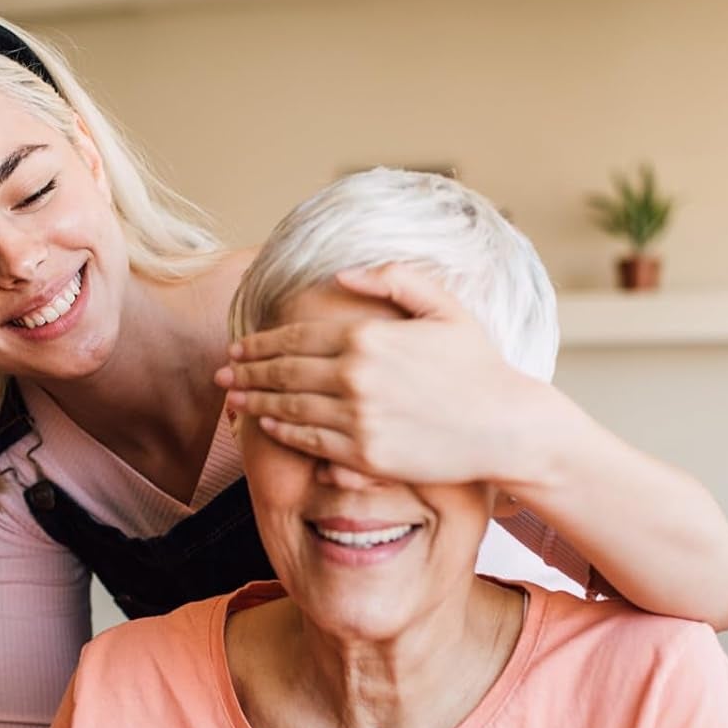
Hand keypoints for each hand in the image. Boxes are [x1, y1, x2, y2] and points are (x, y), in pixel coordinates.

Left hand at [214, 264, 545, 485]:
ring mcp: (357, 419)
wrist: (506, 426)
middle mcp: (355, 377)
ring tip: (231, 399)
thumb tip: (342, 272)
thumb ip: (395, 280)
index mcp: (368, 337)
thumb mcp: (445, 308)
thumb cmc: (479, 366)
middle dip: (246, 372)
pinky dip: (281, 433)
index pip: (296, 338)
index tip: (239, 346)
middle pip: (283, 373)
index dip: (261, 343)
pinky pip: (309, 442)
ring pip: (288, 409)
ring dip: (253, 403)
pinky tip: (266, 426)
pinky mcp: (364, 455)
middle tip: (221, 373)